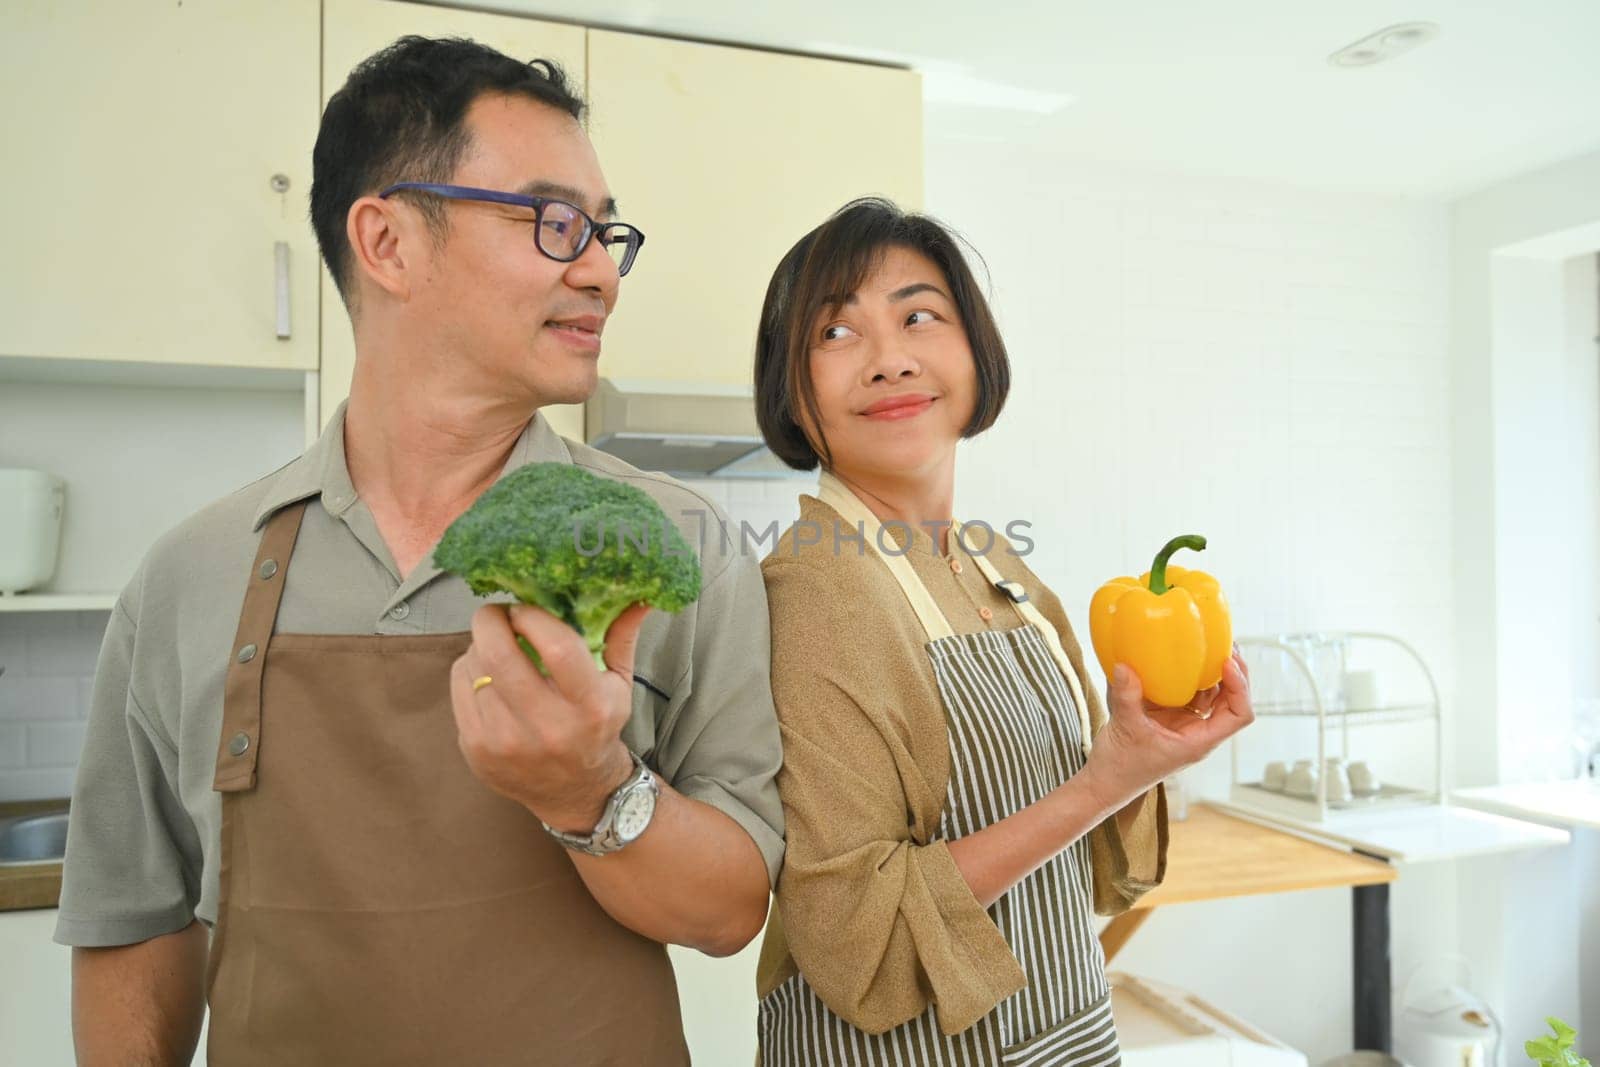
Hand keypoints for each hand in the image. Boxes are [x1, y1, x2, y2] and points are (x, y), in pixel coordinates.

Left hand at [449, 601, 651, 829]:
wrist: (574, 791)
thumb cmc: (597, 726)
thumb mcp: (619, 684)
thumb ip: (622, 636)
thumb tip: (641, 595)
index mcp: (590, 707)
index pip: (557, 648)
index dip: (533, 616)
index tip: (527, 607)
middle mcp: (547, 728)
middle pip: (500, 655)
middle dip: (491, 620)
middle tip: (498, 613)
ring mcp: (507, 743)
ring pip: (474, 667)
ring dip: (480, 645)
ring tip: (497, 646)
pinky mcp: (477, 752)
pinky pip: (458, 688)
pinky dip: (467, 670)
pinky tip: (486, 673)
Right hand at [1080, 646, 1254, 812]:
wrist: (1106, 781)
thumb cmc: (1121, 767)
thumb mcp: (1124, 728)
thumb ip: (1126, 696)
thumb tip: (1125, 665)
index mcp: (1199, 740)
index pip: (1239, 715)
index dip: (1240, 687)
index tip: (1225, 663)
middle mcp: (1198, 731)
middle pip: (1232, 701)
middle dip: (1234, 673)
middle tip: (1225, 645)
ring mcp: (1185, 723)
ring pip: (1212, 694)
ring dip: (1214, 672)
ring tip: (1209, 645)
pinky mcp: (1169, 715)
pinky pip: (1187, 691)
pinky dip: (1188, 674)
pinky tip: (1179, 657)